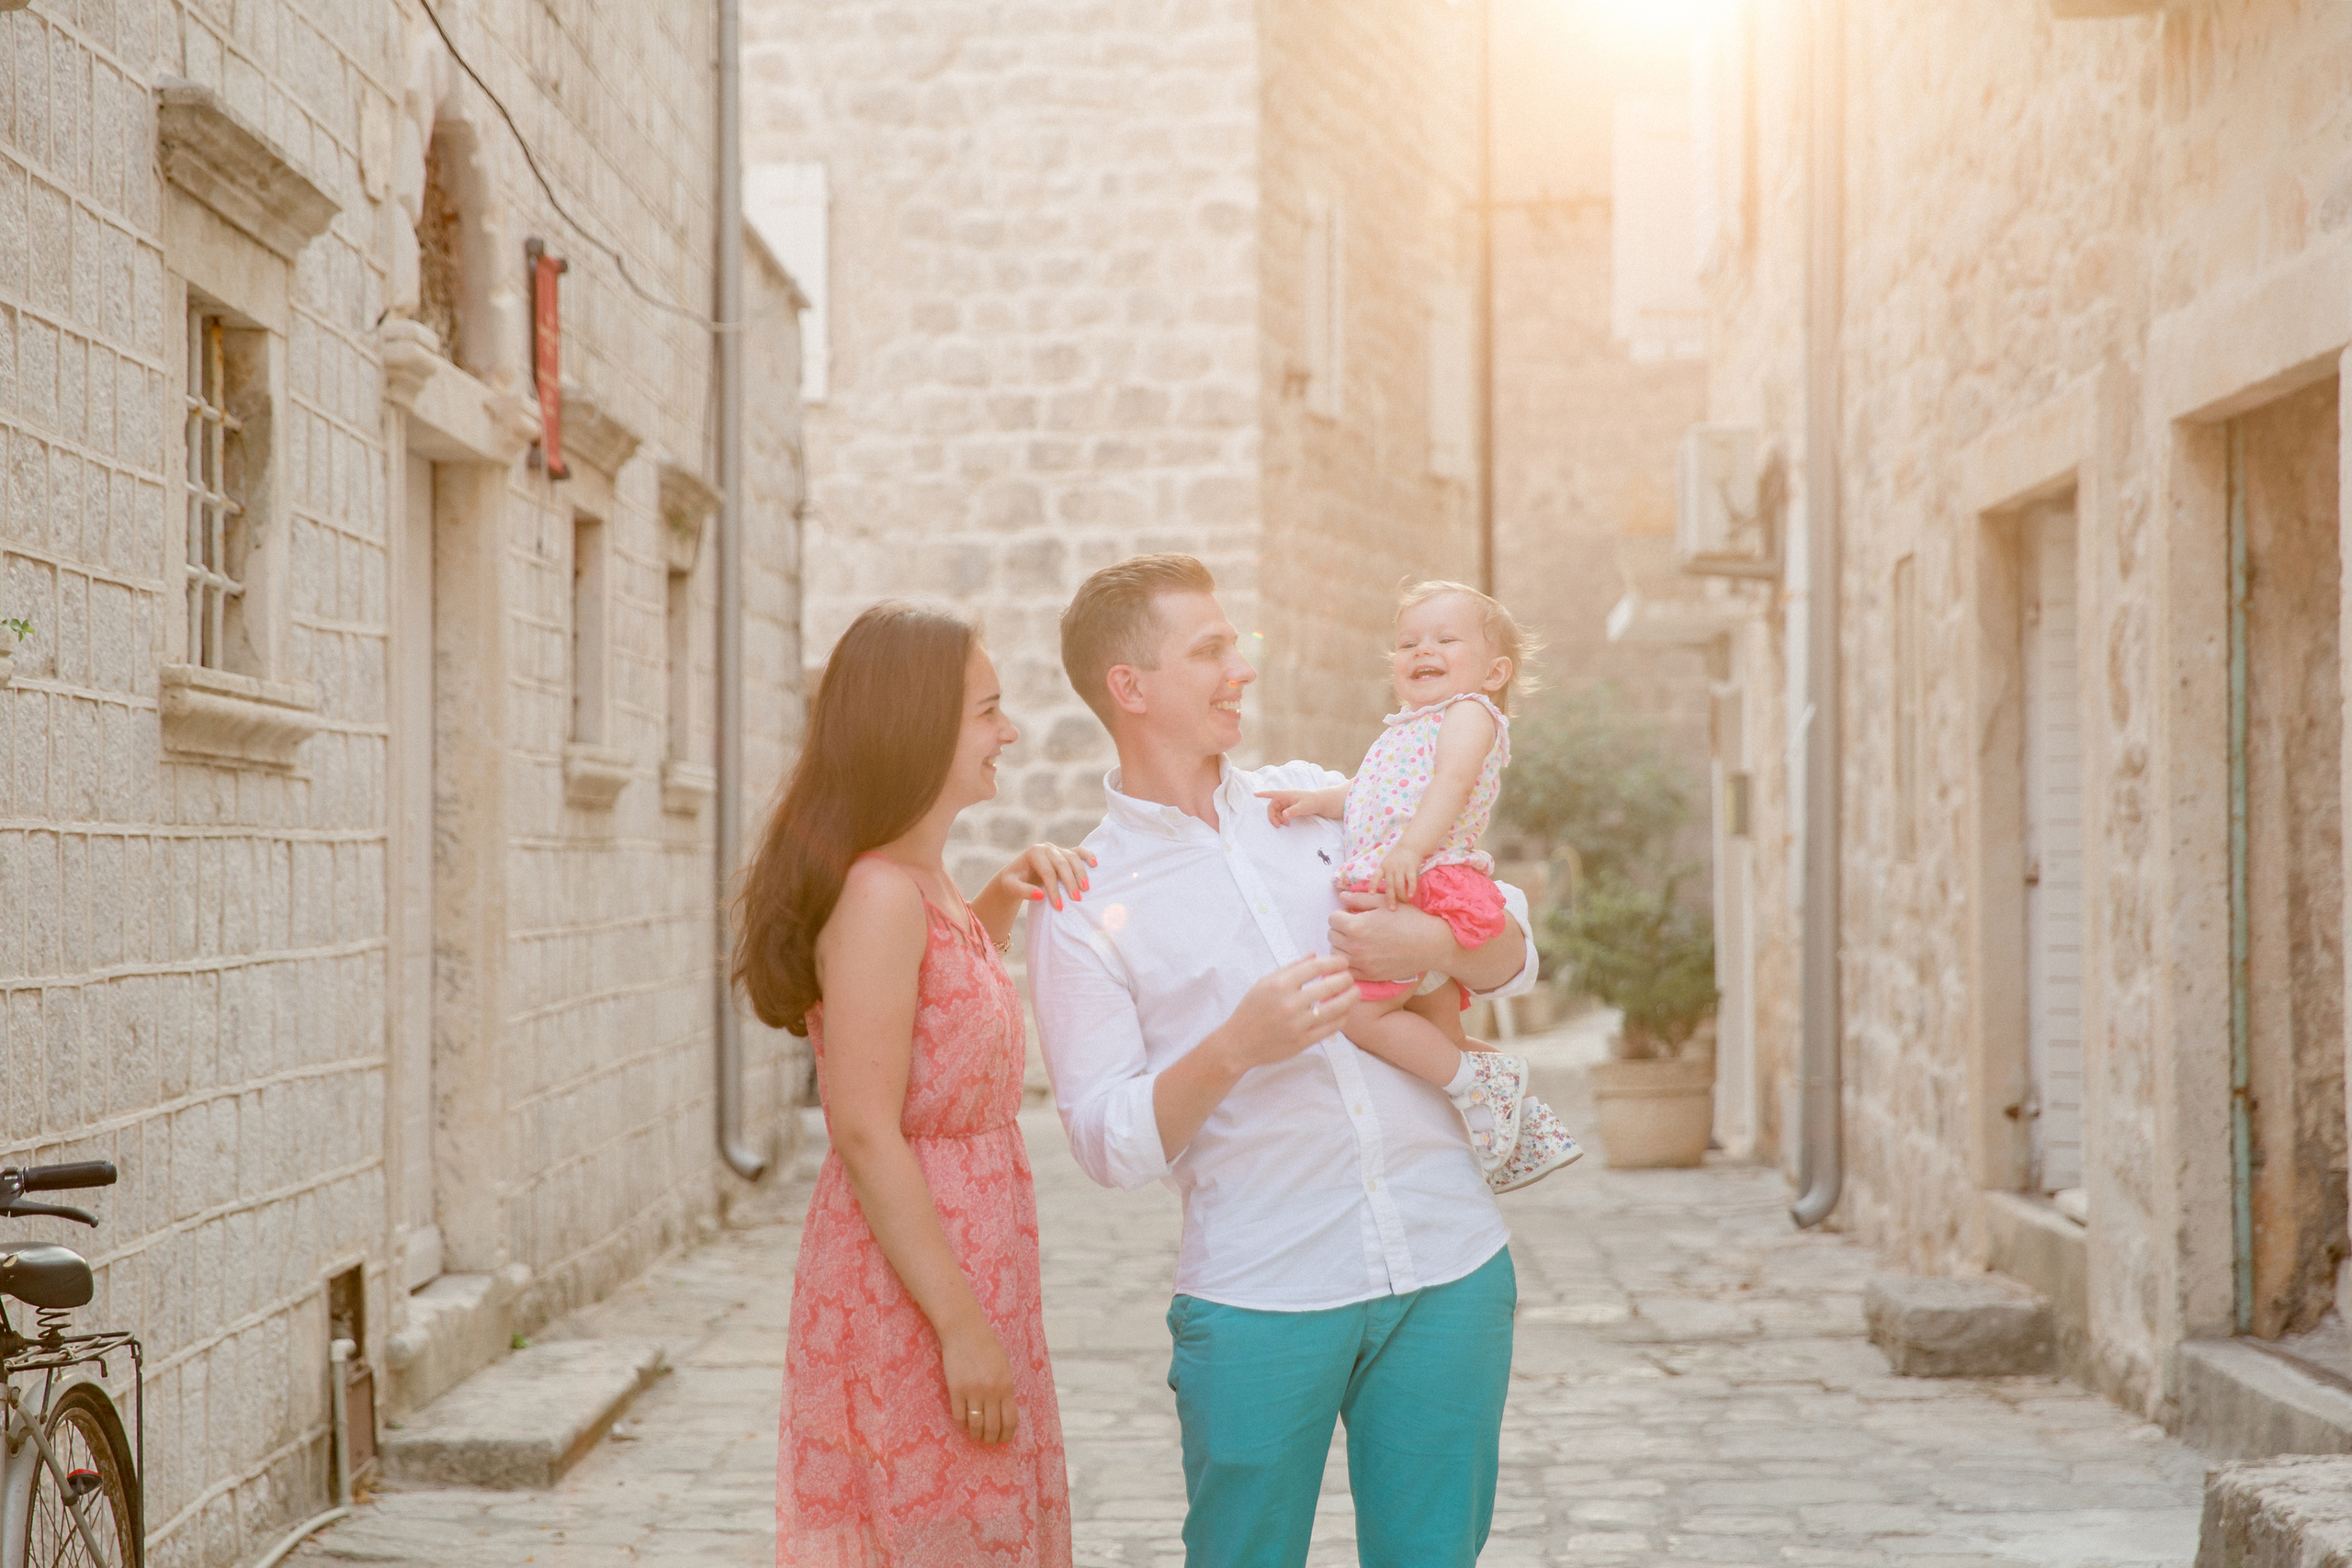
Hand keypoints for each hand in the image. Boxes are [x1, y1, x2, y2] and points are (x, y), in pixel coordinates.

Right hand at [940, 1317, 1019, 1445]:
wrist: (965, 1330)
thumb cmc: (987, 1347)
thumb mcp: (1004, 1367)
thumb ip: (1005, 1389)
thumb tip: (1003, 1413)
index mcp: (1007, 1386)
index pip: (1010, 1420)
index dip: (1007, 1435)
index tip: (1003, 1441)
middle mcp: (991, 1392)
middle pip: (993, 1427)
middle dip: (991, 1439)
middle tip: (988, 1442)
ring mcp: (973, 1391)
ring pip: (975, 1425)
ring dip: (976, 1435)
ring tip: (976, 1436)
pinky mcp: (956, 1390)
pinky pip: (959, 1416)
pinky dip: (962, 1424)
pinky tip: (964, 1423)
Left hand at [993, 843, 1097, 911]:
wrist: (1017, 874)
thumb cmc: (1013, 881)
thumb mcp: (1011, 887)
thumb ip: (1023, 891)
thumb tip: (1041, 895)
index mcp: (1034, 853)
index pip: (1047, 872)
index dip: (1054, 889)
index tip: (1059, 906)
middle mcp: (1047, 848)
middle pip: (1062, 864)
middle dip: (1070, 882)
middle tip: (1076, 899)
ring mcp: (1057, 849)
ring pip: (1072, 858)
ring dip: (1080, 873)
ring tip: (1085, 889)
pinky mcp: (1065, 852)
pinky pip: (1078, 851)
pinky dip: (1087, 855)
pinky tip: (1094, 864)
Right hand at [1218, 954, 1357, 1069]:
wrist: (1239, 1042)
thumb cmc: (1251, 1009)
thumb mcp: (1265, 982)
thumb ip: (1291, 968)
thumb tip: (1314, 955)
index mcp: (1279, 984)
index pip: (1315, 967)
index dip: (1334, 962)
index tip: (1342, 962)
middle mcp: (1289, 1003)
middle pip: (1329, 986)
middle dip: (1346, 978)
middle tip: (1350, 977)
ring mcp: (1297, 1024)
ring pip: (1335, 1008)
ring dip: (1350, 998)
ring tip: (1355, 992)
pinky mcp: (1303, 1041)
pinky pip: (1331, 1028)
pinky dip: (1342, 1018)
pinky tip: (1344, 1012)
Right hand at [1256, 789, 1310, 826]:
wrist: (1320, 802)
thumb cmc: (1313, 802)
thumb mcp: (1304, 807)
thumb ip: (1294, 811)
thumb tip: (1284, 815)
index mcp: (1286, 794)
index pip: (1273, 794)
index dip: (1263, 794)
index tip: (1254, 794)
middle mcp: (1284, 797)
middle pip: (1272, 806)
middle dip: (1273, 816)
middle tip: (1277, 825)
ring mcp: (1286, 802)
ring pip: (1276, 811)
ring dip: (1278, 818)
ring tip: (1285, 824)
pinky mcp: (1288, 807)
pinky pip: (1280, 813)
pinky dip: (1281, 818)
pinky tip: (1287, 823)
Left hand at [1329, 894, 1450, 984]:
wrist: (1430, 944)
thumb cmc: (1409, 920)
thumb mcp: (1384, 903)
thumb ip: (1359, 899)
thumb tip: (1341, 896)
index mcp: (1356, 926)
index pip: (1332, 919)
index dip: (1341, 914)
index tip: (1352, 915)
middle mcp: (1355, 947)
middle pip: (1332, 935)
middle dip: (1340, 929)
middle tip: (1355, 927)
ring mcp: (1361, 964)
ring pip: (1336, 953)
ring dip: (1342, 945)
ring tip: (1357, 941)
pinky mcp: (1369, 976)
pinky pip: (1346, 970)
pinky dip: (1348, 962)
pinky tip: (1359, 956)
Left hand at [1377, 844, 1421, 908]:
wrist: (1410, 846)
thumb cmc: (1398, 858)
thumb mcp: (1387, 864)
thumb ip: (1386, 876)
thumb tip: (1385, 894)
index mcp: (1383, 868)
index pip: (1375, 877)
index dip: (1373, 885)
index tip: (1371, 894)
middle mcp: (1390, 868)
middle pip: (1389, 885)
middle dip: (1390, 898)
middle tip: (1392, 909)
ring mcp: (1400, 868)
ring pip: (1399, 885)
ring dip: (1402, 895)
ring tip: (1405, 903)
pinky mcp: (1411, 868)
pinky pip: (1411, 880)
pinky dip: (1411, 888)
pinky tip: (1411, 895)